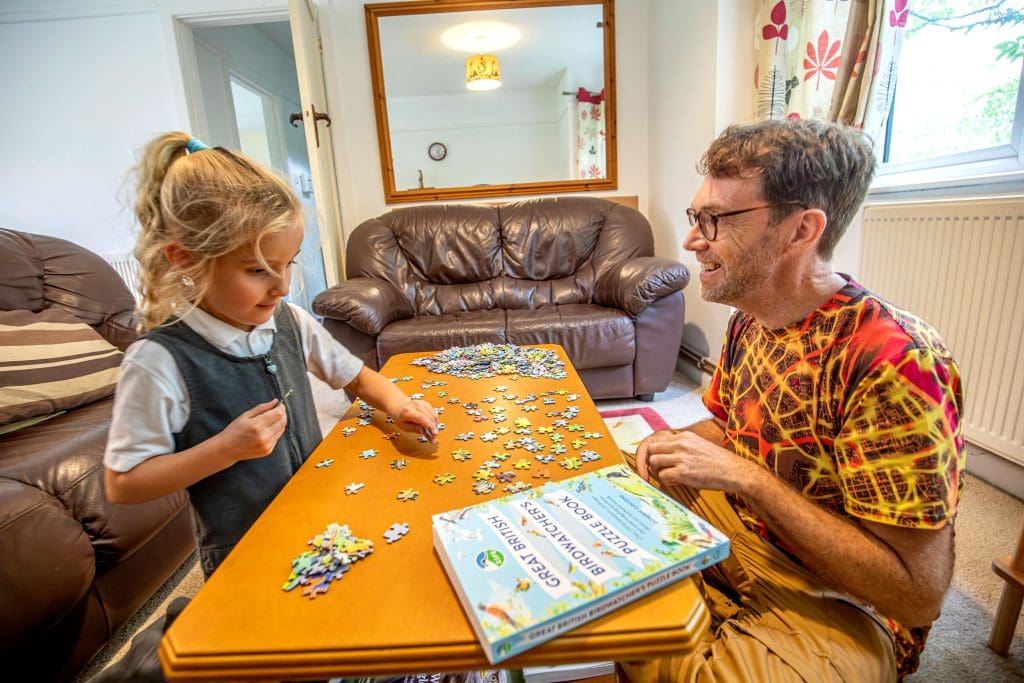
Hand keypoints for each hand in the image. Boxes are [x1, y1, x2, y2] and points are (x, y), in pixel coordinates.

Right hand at [221, 399, 287, 461]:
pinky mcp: (268, 451)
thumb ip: (262, 407)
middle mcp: (263, 436)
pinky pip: (277, 437)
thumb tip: (276, 401)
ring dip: (279, 423)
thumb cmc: (235, 430)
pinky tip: (266, 430)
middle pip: (282, 422)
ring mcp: (266, 445)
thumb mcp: (246, 415)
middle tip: (278, 410)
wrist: (227, 449)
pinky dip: (275, 432)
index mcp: (257, 425)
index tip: (280, 404)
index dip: (281, 407)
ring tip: (270, 420)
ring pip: (281, 430)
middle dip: (282, 414)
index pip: (278, 414)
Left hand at [392, 398, 438, 443]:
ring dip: (435, 424)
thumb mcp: (404, 427)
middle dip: (433, 428)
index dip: (430, 426)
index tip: (435, 433)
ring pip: (433, 414)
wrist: (399, 407)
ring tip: (433, 433)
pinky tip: (433, 426)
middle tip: (434, 437)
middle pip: (429, 416)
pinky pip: (433, 412)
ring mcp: (422, 403)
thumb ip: (415, 429)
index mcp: (408, 411)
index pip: (422, 418)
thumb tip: (426, 432)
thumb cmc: (400, 418)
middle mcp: (416, 405)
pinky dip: (434, 420)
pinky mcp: (426, 403)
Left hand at [639, 429, 758, 494]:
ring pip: (654, 462)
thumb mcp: (698, 445)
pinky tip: (677, 482)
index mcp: (684, 436)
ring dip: (658, 471)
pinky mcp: (682, 472)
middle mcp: (681, 444)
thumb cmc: (717, 461)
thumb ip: (682, 446)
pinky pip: (663, 476)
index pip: (658, 441)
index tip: (662, 461)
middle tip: (661, 469)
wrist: (732, 471)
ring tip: (669, 476)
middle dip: (653, 460)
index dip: (657, 452)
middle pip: (651, 449)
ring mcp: (681, 458)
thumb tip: (667, 454)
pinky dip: (667, 481)